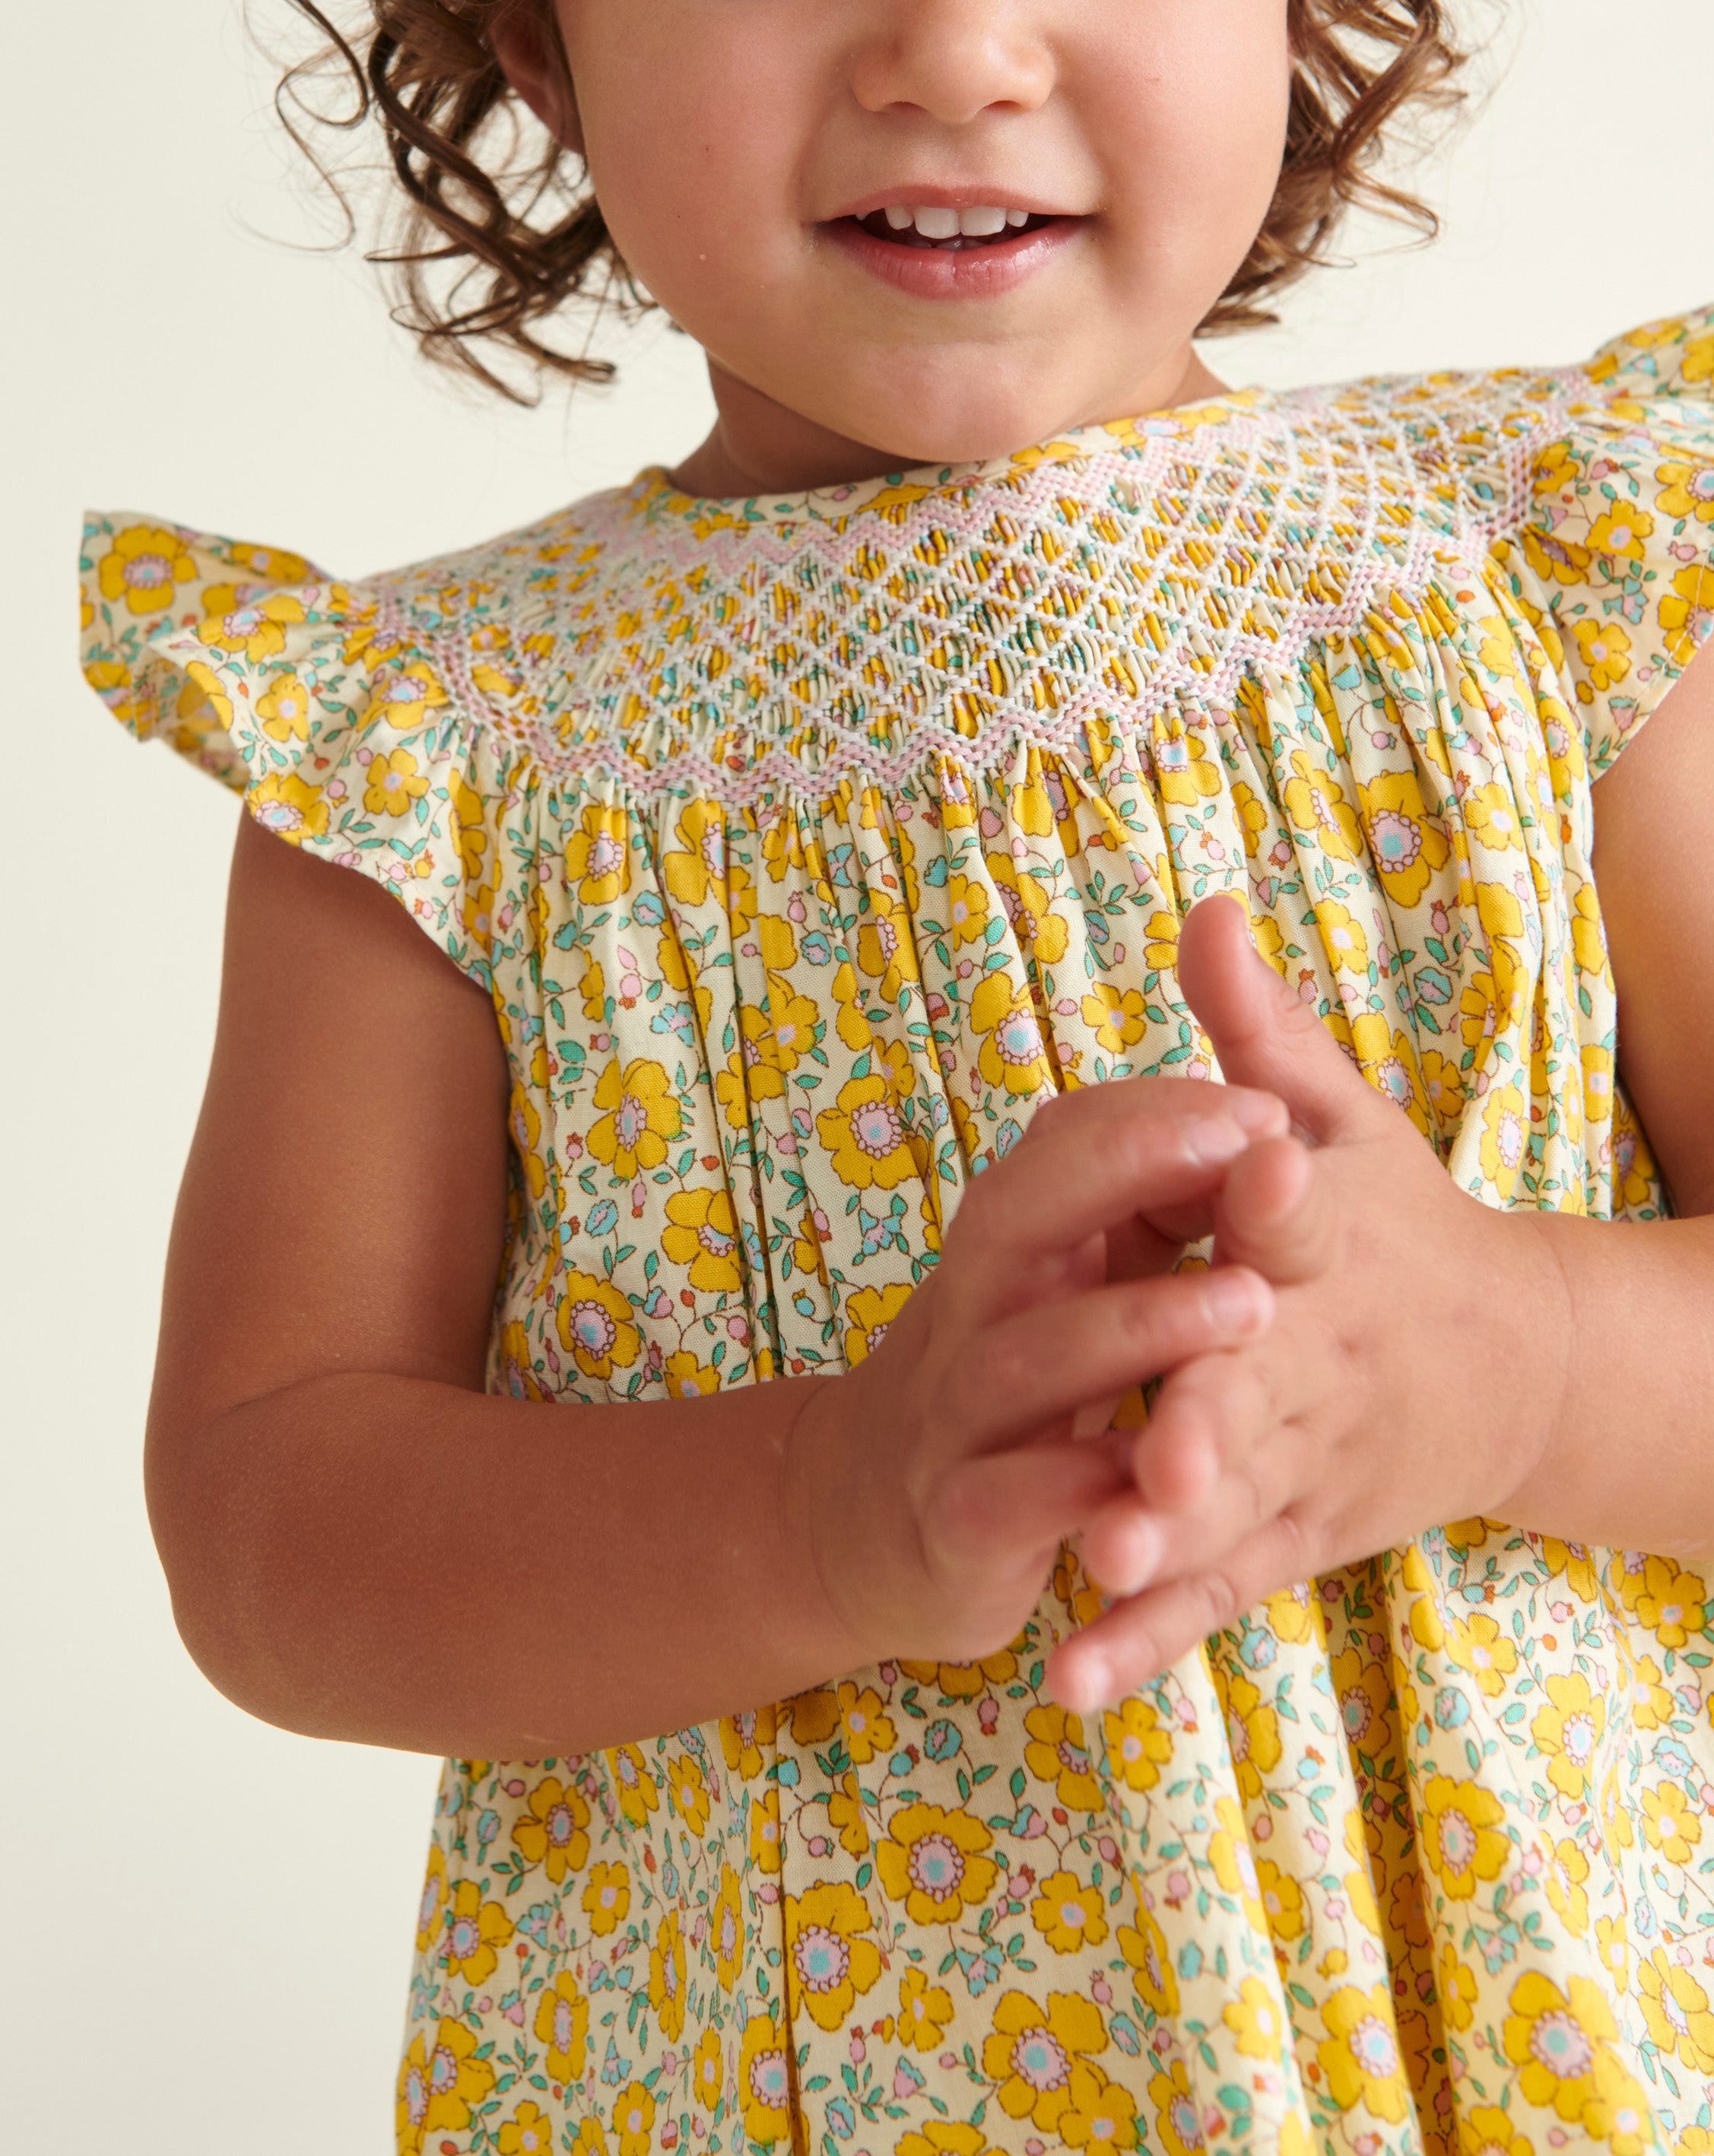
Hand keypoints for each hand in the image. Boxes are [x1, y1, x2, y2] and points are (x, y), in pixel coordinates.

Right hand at [785, 1077, 1287, 1670]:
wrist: (861, 1527)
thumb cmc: (1006, 1386)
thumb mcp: (1055, 1282)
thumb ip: (1129, 1207)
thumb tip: (1246, 1105)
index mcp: (1004, 1246)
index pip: (1058, 1142)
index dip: (1155, 1115)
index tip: (1267, 1108)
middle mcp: (967, 1313)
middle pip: (1014, 1214)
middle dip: (1127, 1168)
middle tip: (1253, 1155)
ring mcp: (953, 1419)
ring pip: (1023, 1358)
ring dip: (1136, 1324)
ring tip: (1253, 1305)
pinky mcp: (958, 1526)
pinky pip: (1015, 1500)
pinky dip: (1087, 1485)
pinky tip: (1171, 1475)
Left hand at [1044, 893, 1568, 1707]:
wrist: (1514, 1369)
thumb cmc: (1400, 1222)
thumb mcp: (1343, 1119)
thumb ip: (1260, 1033)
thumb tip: (1209, 908)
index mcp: (1333, 1241)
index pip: (1302, 1211)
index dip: (1274, 1189)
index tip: (1252, 1172)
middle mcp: (1324, 1357)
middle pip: (1262, 1387)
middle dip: (1207, 1420)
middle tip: (1144, 1458)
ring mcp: (1310, 1460)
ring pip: (1235, 1506)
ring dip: (1168, 1542)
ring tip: (1095, 1568)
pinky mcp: (1292, 1537)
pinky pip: (1216, 1592)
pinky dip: (1147, 1639)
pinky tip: (1074, 1680)